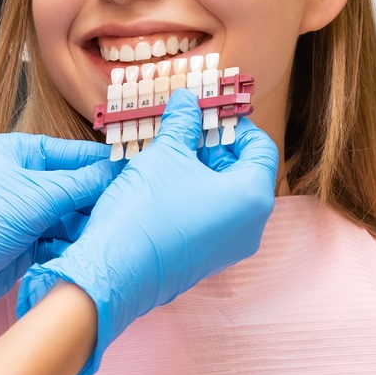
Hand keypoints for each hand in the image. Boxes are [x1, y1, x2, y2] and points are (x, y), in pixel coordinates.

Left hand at [0, 133, 118, 372]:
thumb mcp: (34, 199)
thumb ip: (79, 185)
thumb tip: (117, 172)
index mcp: (17, 152)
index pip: (73, 154)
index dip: (104, 166)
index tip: (137, 178)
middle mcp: (20, 179)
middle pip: (75, 186)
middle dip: (96, 203)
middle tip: (125, 216)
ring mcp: (22, 213)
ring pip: (69, 216)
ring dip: (85, 228)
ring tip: (105, 239)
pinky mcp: (23, 243)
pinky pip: (59, 240)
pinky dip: (70, 247)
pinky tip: (81, 254)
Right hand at [17, 93, 278, 374]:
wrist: (114, 273)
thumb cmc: (145, 212)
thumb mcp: (164, 155)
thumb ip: (182, 124)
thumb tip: (187, 101)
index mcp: (253, 197)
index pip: (261, 148)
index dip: (235, 124)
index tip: (207, 112)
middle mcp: (251, 226)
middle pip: (244, 172)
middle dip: (214, 146)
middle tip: (183, 128)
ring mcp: (229, 248)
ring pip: (225, 196)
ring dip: (200, 169)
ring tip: (168, 152)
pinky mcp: (206, 259)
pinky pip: (211, 218)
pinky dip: (194, 195)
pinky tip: (163, 182)